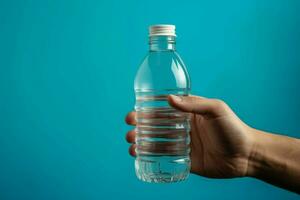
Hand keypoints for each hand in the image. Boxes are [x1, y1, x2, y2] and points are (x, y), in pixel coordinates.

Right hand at [125, 95, 253, 177]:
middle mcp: (182, 127)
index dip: (145, 111)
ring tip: (131, 145)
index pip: (162, 110)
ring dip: (141, 142)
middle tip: (130, 132)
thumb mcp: (216, 109)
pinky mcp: (185, 159)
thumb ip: (194, 104)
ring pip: (157, 142)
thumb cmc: (233, 128)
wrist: (246, 155)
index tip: (133, 114)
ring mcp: (182, 144)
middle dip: (139, 128)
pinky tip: (140, 156)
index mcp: (188, 113)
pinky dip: (151, 157)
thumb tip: (170, 99)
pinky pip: (165, 158)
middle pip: (155, 126)